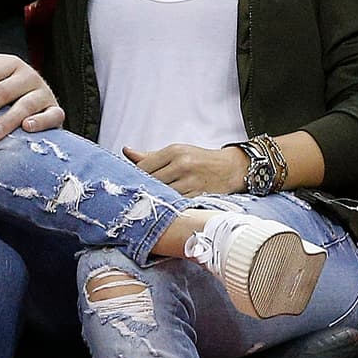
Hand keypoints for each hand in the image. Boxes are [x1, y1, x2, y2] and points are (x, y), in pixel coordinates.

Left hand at [0, 52, 63, 140]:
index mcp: (8, 63)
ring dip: (9, 119)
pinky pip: (53, 115)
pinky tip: (27, 128)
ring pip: (27, 104)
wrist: (28, 96)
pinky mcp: (54, 110)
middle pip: (3, 90)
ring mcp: (43, 93)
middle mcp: (28, 75)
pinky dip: (41, 122)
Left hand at [123, 143, 247, 195]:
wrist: (231, 168)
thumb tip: (126, 151)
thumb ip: (150, 156)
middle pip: (151, 181)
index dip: (135, 176)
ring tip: (150, 201)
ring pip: (162, 194)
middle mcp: (182, 164)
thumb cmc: (199, 160)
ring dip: (155, 198)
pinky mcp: (197, 195)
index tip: (131, 182)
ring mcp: (190, 181)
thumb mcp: (176, 152)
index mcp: (174, 151)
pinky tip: (165, 206)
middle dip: (144, 188)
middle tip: (137, 195)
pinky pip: (176, 203)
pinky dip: (169, 205)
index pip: (144, 166)